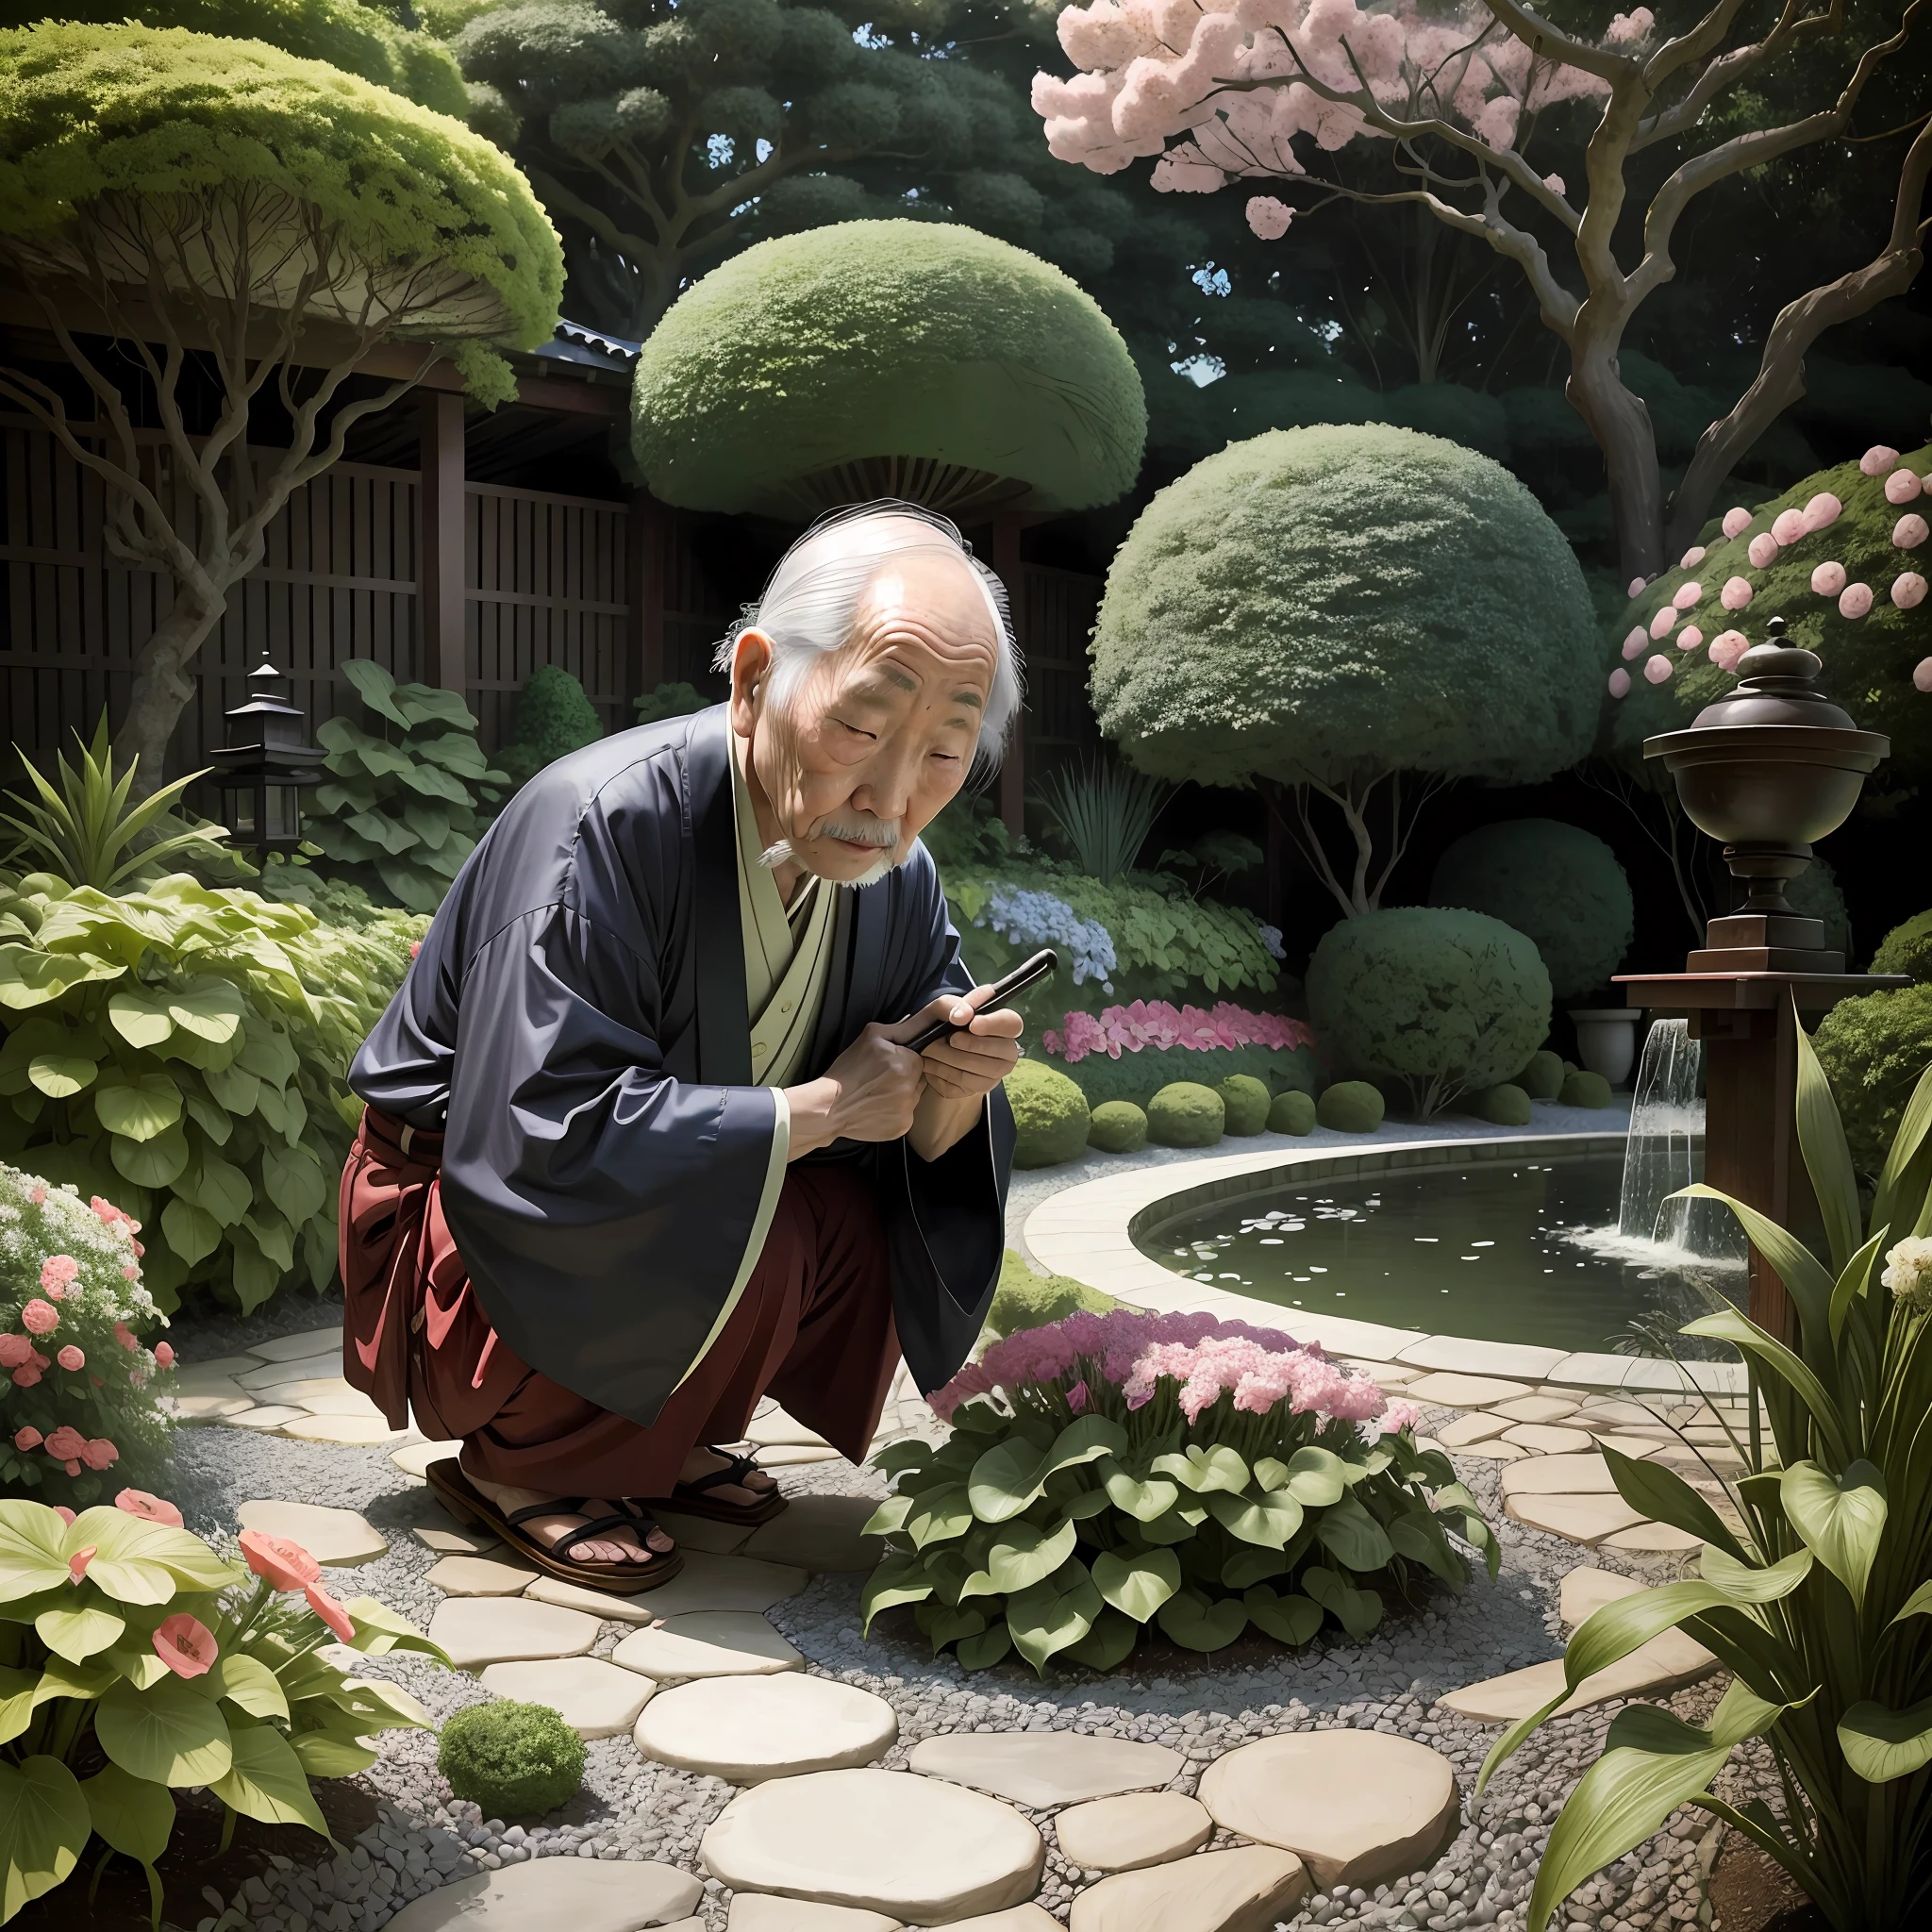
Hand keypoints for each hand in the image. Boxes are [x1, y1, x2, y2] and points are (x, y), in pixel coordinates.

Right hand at [783, 1022, 923, 1156]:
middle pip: (917, 1078)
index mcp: (907, 1064)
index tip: (887, 1064)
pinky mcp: (902, 1127)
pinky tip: (876, 1107)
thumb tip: (924, 1021)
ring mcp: (908, 1111)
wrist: (829, 1106)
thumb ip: (901, 1028)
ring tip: (877, 1093)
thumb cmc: (847, 1070)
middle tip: (880, 1079)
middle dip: (904, 1076)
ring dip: (900, 1093)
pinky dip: (895, 1111)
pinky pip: (905, 1115)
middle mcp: (911, 1089)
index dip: (903, 1059)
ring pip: (913, 1096)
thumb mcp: (871, 1036)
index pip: (918, 1059)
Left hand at [893, 984, 1022, 1102]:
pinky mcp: (978, 1089)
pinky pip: (965, 1084)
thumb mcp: (941, 1008)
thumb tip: (963, 1015)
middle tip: (949, 1039)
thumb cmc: (942, 1025)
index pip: (1012, 1023)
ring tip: (930, 1050)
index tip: (972, 1024)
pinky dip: (944, 1073)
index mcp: (1003, 1025)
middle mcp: (1006, 1051)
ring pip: (982, 1070)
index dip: (994, 1023)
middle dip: (972, 1044)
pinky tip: (931, 1065)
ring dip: (951, 1059)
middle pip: (1001, 1051)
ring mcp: (995, 1074)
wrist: (927, 1053)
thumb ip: (952, 1003)